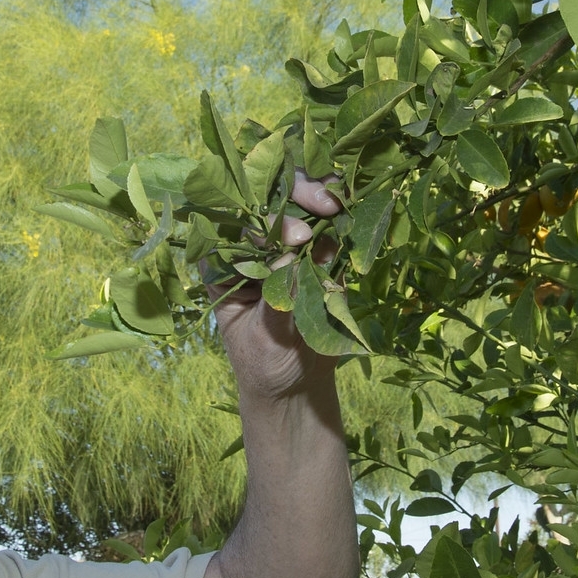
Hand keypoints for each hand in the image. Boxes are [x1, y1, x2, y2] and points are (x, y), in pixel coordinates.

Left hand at [206, 171, 343, 396]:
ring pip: (300, 203)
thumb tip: (287, 256)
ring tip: (341, 196)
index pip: (237, 224)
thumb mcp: (265, 335)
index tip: (298, 236)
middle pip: (268, 200)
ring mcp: (287, 246)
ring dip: (323, 192)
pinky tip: (352, 208)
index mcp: (225, 264)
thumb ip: (275, 297)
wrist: (296, 385)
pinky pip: (329, 226)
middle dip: (297, 192)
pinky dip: (342, 214)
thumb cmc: (265, 363)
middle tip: (327, 203)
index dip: (266, 218)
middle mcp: (253, 247)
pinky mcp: (318, 254)